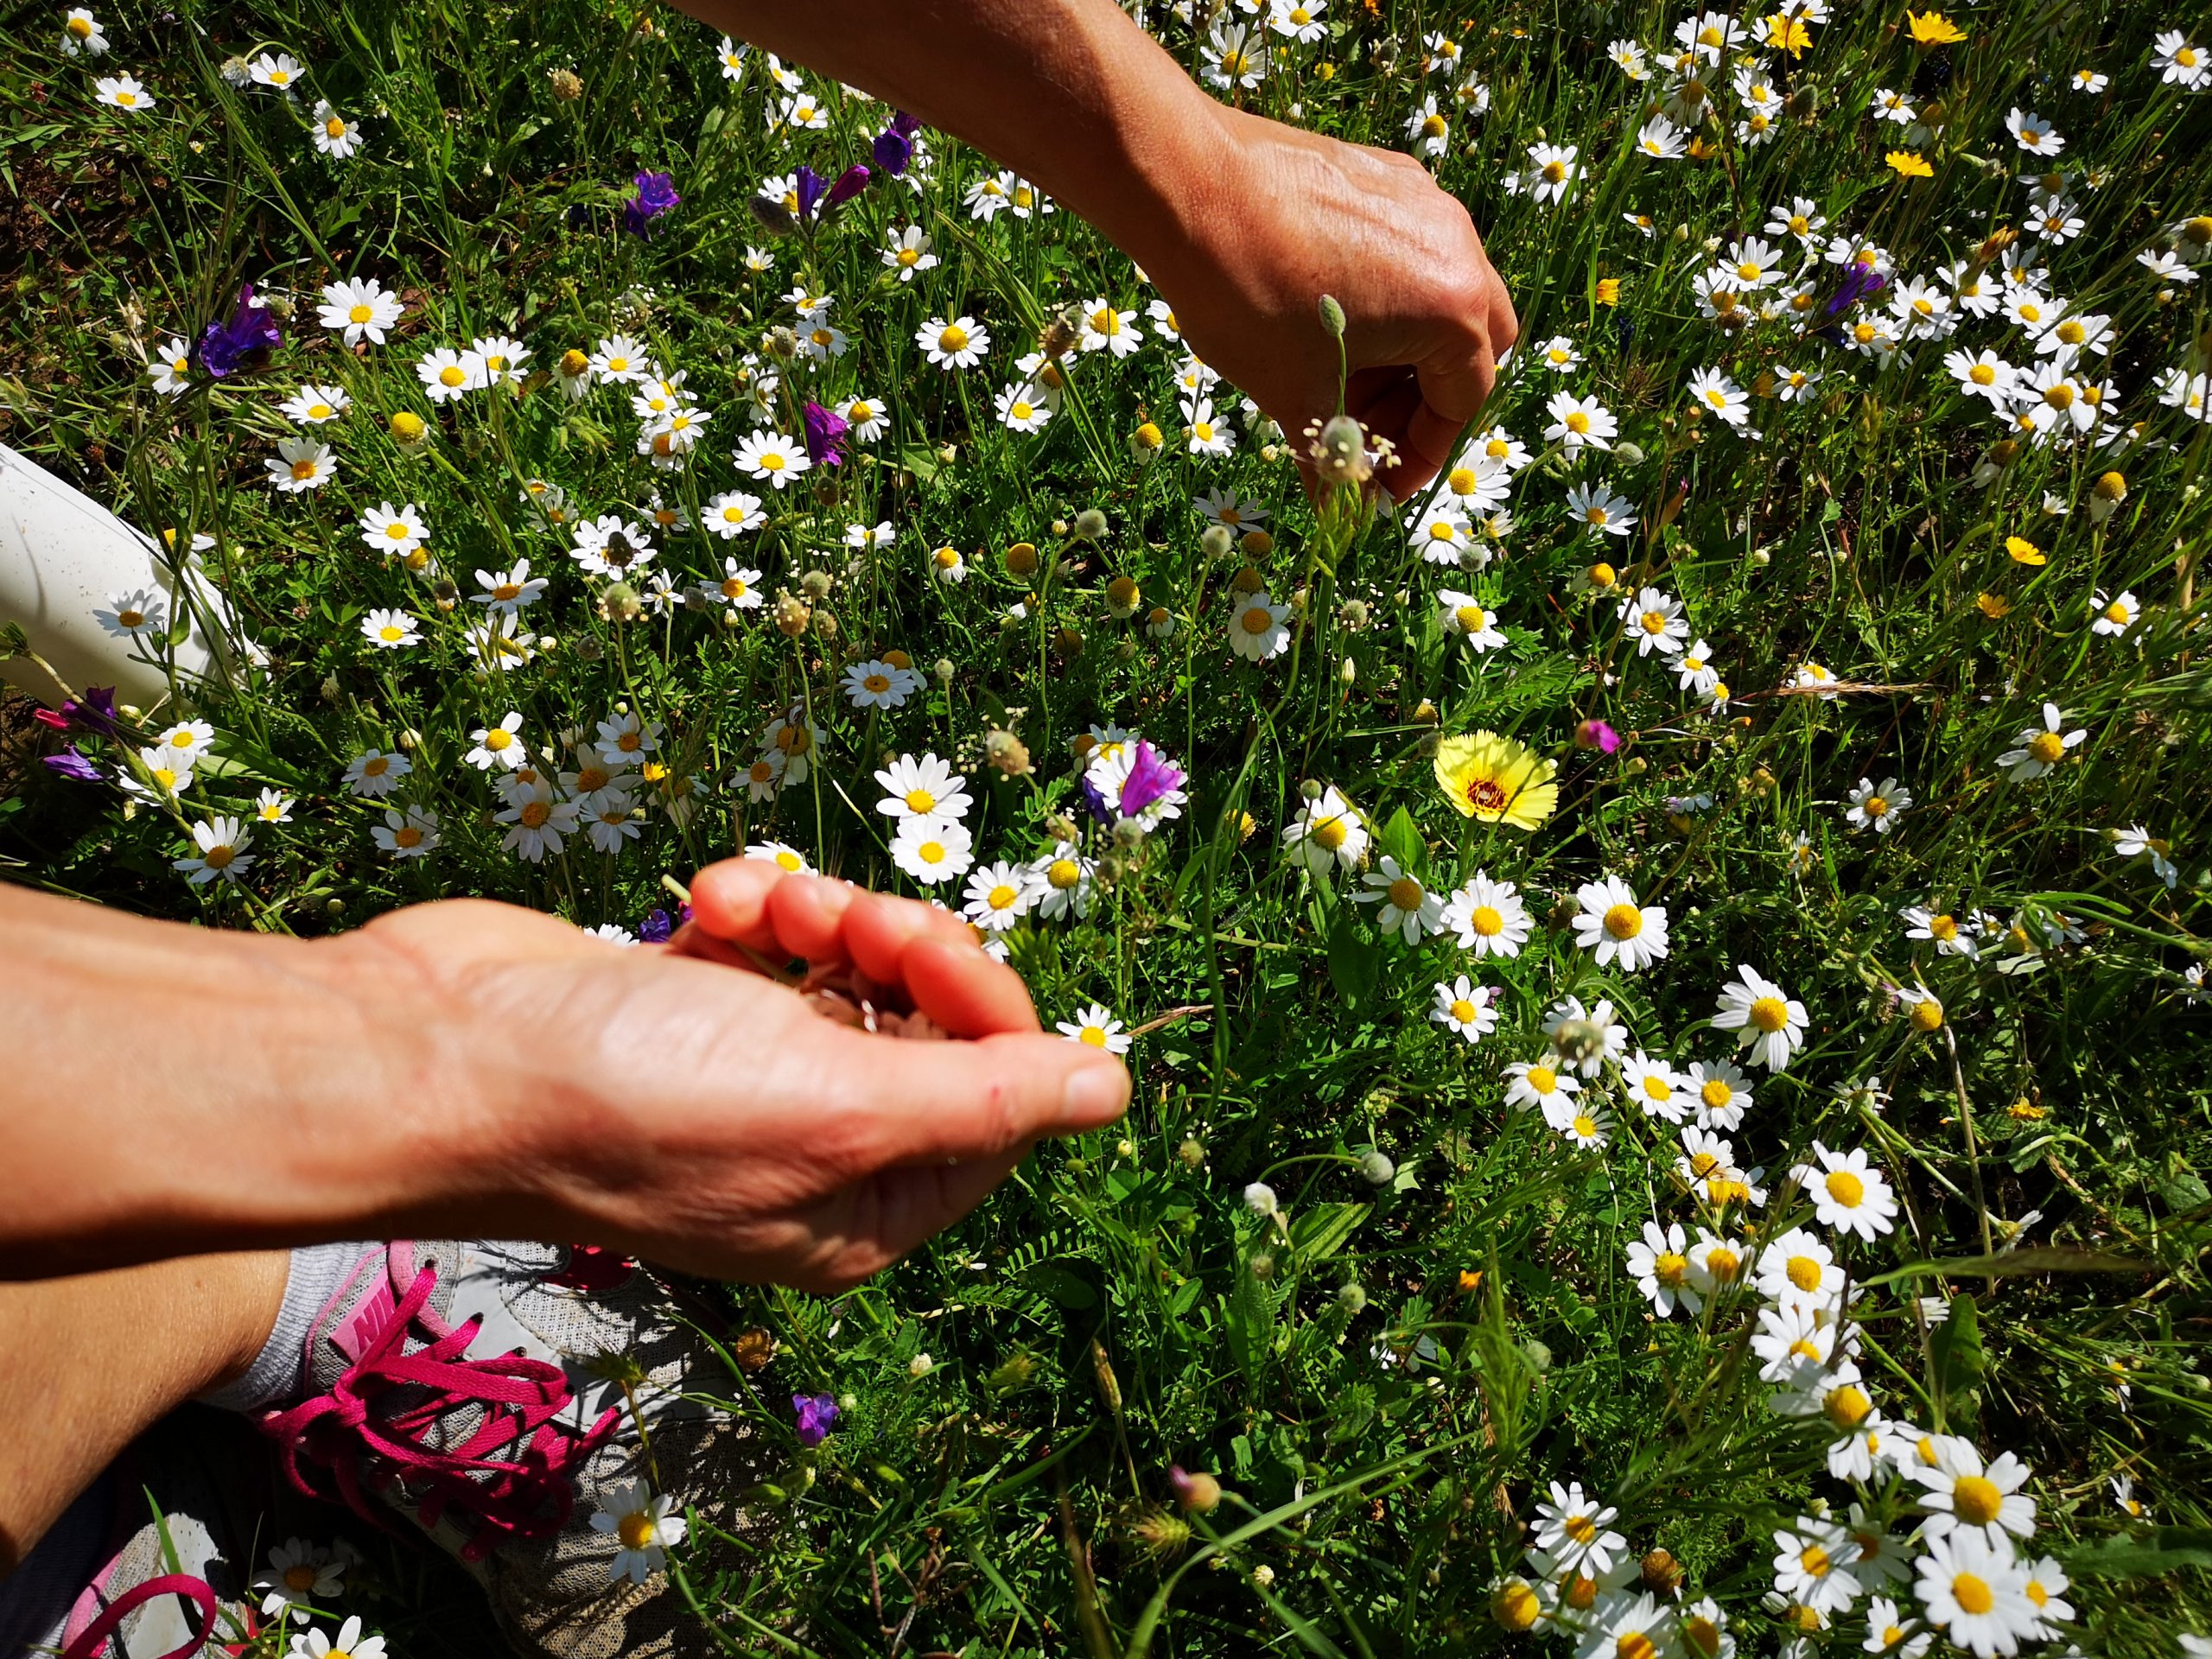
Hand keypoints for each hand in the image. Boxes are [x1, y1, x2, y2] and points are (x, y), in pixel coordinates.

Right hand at [350, 860, 1129, 1290]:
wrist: (439, 1048)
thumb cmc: (634, 1096)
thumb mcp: (842, 1108)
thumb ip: (988, 1096)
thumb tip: (1116, 1090)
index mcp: (864, 1207)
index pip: (1002, 1097)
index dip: (987, 1009)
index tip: (924, 953)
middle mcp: (819, 1147)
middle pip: (935, 1021)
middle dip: (897, 945)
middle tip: (841, 917)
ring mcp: (752, 1071)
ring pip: (855, 964)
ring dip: (818, 911)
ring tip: (752, 908)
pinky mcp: (696, 1002)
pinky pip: (775, 938)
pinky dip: (748, 907)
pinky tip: (701, 904)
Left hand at [1144, 103, 1517, 498]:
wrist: (1188, 184)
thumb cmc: (1246, 296)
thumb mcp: (1293, 397)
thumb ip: (1334, 460)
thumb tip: (1343, 509)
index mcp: (1454, 308)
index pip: (1462, 402)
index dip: (1419, 455)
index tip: (1381, 484)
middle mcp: (1458, 246)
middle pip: (1476, 344)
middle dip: (1428, 398)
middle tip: (1371, 430)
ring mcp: (1427, 202)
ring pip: (1446, 292)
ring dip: (1408, 347)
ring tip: (1344, 376)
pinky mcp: (1391, 175)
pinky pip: (1413, 248)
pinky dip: (1390, 295)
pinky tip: (1330, 317)